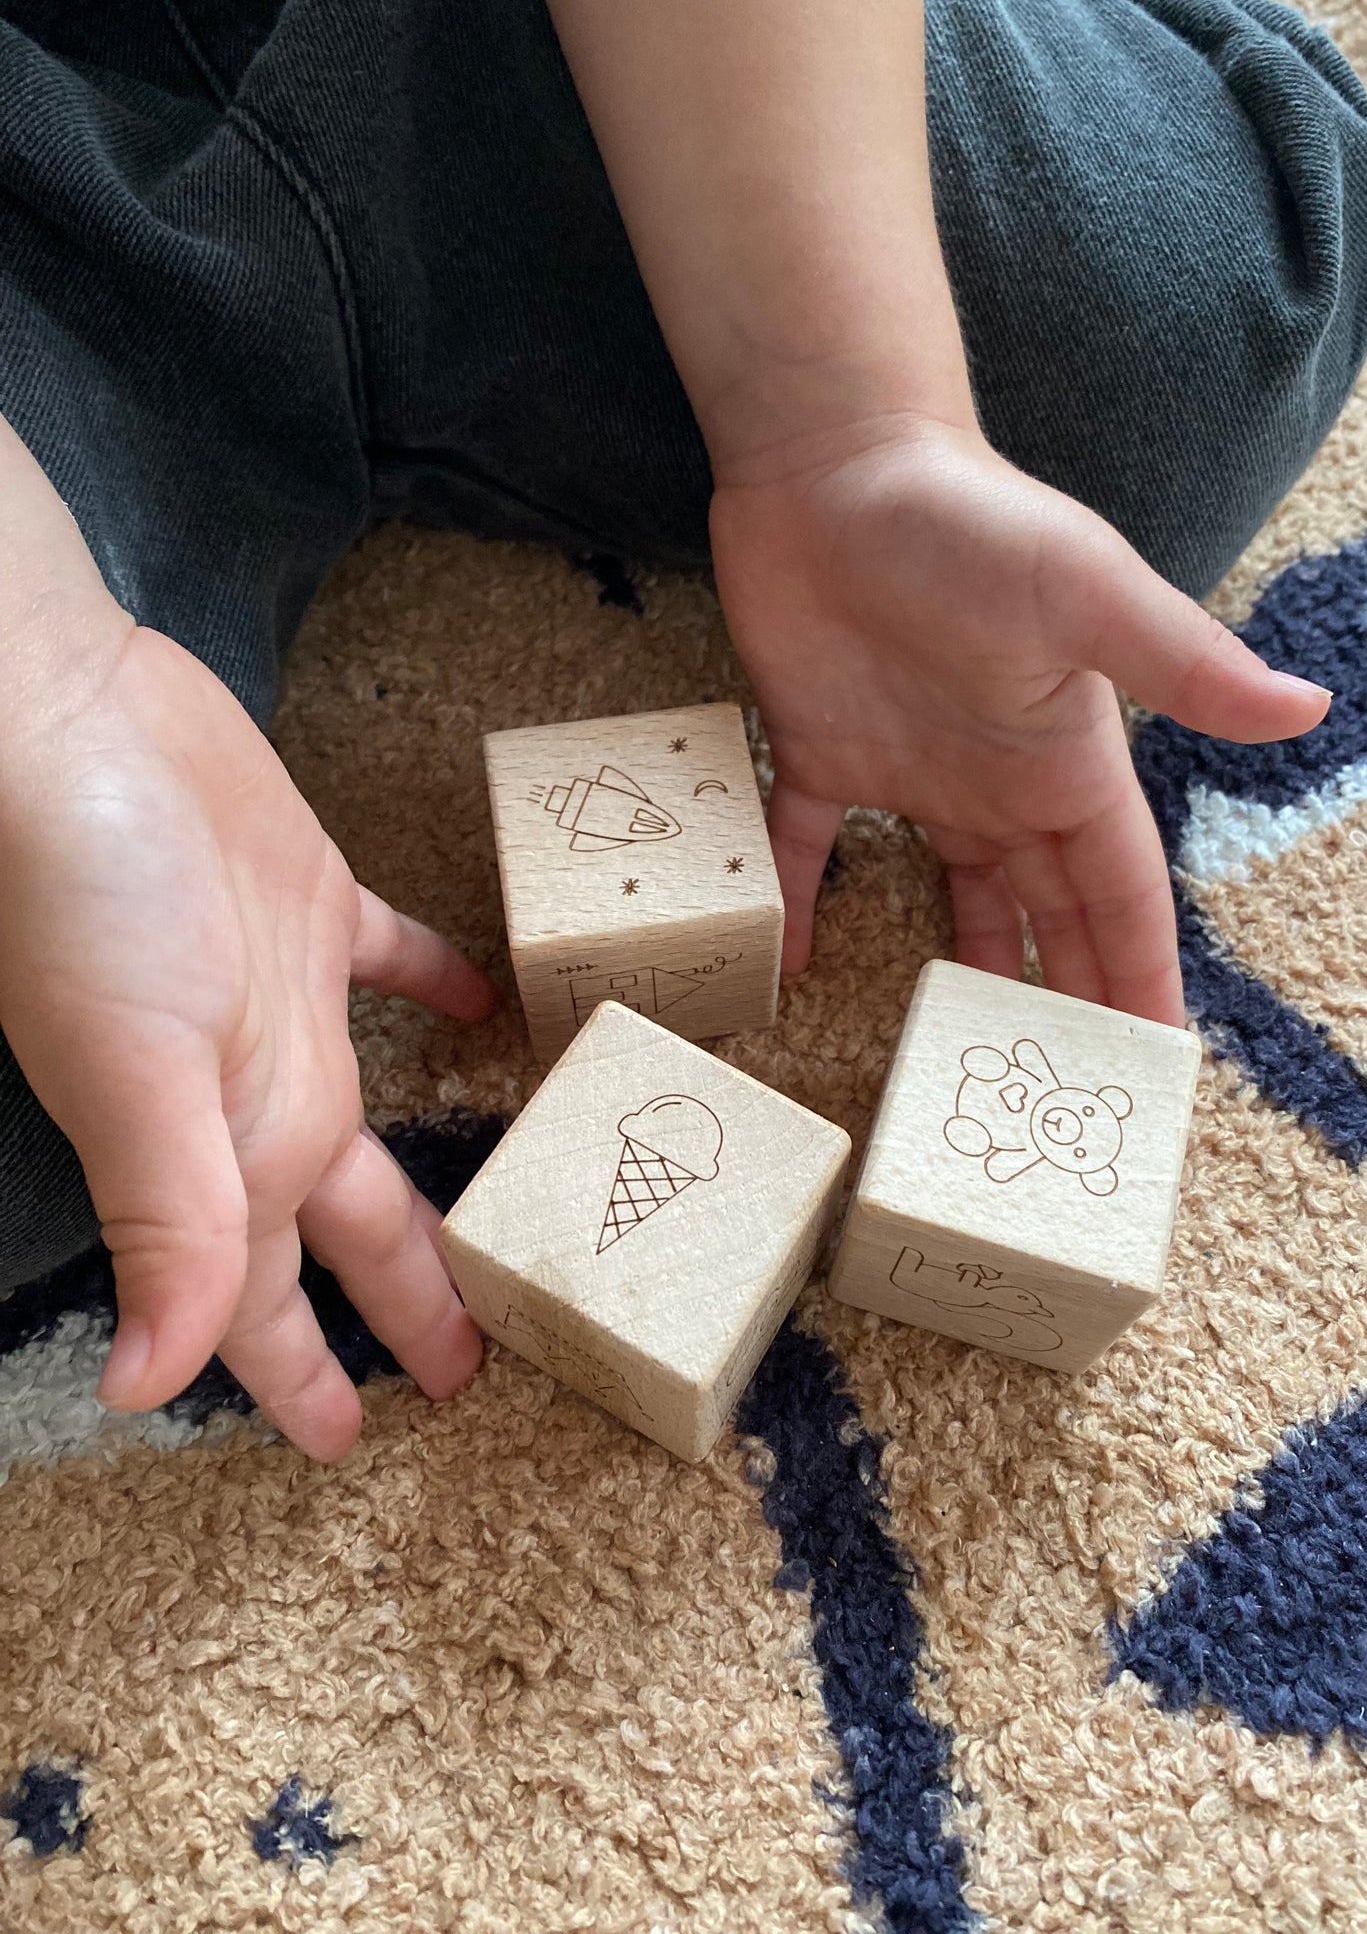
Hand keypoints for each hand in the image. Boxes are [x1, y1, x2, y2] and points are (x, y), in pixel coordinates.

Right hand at [0, 433, 490, 1458]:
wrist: (69, 723)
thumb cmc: (93, 896)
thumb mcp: (135, 1072)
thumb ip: (166, 1222)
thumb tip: (144, 1388)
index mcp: (226, 1148)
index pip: (268, 1302)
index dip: (305, 1377)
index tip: (356, 1446)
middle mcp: (257, 1091)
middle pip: (345, 1227)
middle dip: (399, 1302)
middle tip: (465, 1368)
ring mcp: (283, 1000)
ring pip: (375, 1116)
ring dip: (424, 1172)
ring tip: (494, 1213)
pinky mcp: (304, 905)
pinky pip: (390, 963)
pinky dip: (435, 985)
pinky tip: (478, 1002)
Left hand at [711, 416, 1330, 1023]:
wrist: (834, 458)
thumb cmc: (966, 520)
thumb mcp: (1086, 594)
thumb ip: (1182, 663)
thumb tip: (1308, 711)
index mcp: (1066, 759)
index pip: (1120, 892)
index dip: (1139, 974)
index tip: (1156, 1062)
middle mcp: (998, 778)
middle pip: (1046, 911)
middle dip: (1066, 995)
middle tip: (1069, 1092)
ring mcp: (912, 770)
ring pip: (950, 895)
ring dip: (962, 967)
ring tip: (963, 1053)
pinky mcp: (821, 749)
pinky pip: (809, 846)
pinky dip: (804, 901)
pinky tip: (798, 965)